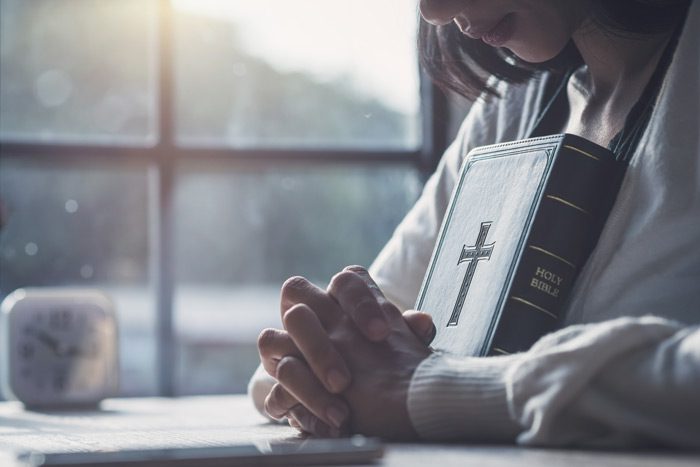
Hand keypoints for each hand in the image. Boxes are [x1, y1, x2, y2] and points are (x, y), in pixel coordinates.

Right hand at [257, 272, 434, 436]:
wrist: (373, 406)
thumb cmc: (386, 367)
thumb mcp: (401, 351)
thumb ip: (408, 334)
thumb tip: (422, 322)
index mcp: (342, 302)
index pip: (345, 280)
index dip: (360, 301)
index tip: (381, 334)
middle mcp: (309, 318)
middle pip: (294, 297)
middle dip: (317, 343)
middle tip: (344, 380)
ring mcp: (287, 350)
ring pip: (270, 341)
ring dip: (304, 380)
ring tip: (340, 412)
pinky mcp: (281, 389)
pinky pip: (275, 396)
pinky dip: (303, 413)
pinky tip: (331, 427)